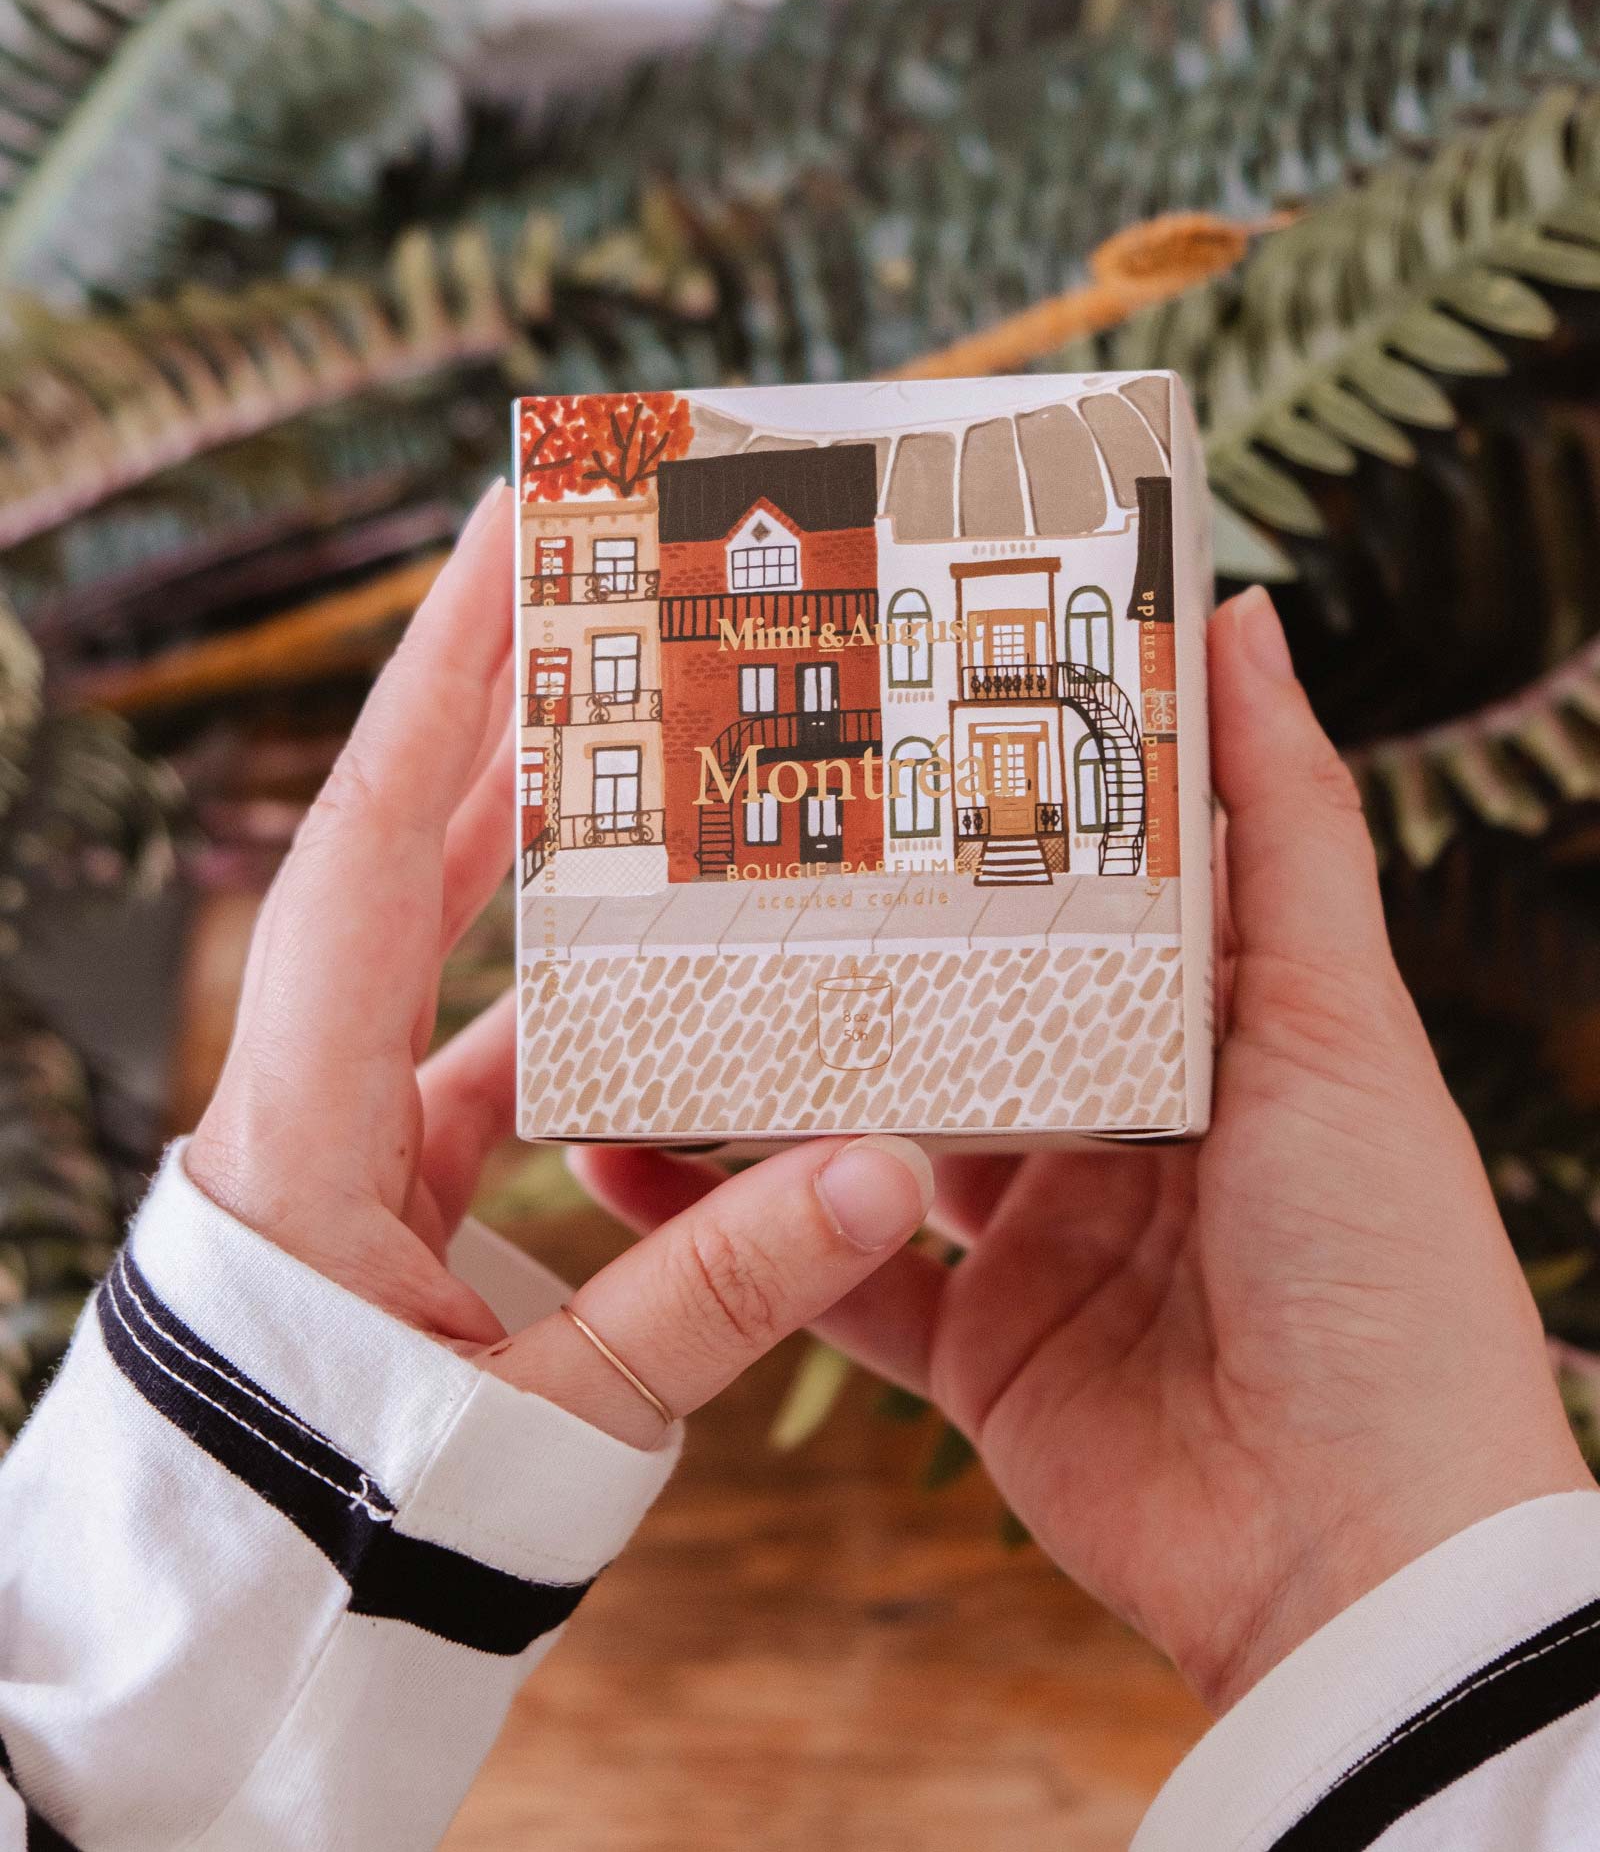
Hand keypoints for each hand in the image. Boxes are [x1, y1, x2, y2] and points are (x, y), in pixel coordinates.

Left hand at [186, 481, 933, 1451]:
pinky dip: (561, 986)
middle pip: (402, 847)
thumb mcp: (548, 1420)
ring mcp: (341, 1128)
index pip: (371, 844)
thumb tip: (890, 1176)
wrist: (234, 1639)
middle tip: (591, 576)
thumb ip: (715, 1296)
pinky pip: (474, 1040)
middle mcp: (307, 1093)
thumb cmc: (353, 1529)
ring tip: (639, 730)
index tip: (505, 528)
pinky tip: (657, 963)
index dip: (442, 678)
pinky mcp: (376, 1180)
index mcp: (304, 1118)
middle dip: (498, 703)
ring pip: (440, 938)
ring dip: (533, 831)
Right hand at [577, 587, 1593, 1699]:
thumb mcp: (1337, 1019)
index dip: (990, 801)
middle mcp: (1120, 1122)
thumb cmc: (1382, 1266)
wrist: (1360, 1558)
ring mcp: (1039, 1238)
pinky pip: (828, 1275)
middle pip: (962, 1004)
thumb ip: (1286, 826)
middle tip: (727, 833)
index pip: (1081, 886)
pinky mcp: (974, 1352)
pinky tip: (634, 1165)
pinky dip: (733, 1230)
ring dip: (776, 1073)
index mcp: (1207, 1029)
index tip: (885, 706)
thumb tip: (1240, 618)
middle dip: (858, 932)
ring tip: (656, 980)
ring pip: (878, 1130)